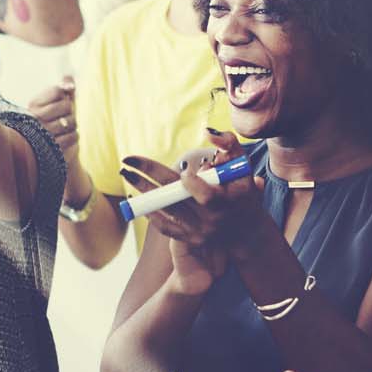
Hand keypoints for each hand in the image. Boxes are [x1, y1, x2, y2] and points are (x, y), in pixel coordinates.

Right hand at [28, 78, 77, 161]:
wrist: (47, 150)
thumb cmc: (52, 121)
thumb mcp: (56, 103)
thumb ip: (63, 89)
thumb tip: (69, 77)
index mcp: (33, 105)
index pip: (58, 91)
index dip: (65, 95)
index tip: (61, 101)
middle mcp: (35, 119)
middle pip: (66, 106)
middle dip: (70, 111)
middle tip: (63, 116)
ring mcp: (43, 135)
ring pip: (71, 121)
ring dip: (72, 124)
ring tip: (64, 128)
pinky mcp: (53, 149)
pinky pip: (74, 136)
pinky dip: (74, 136)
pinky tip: (67, 136)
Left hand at [121, 133, 264, 256]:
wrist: (245, 232)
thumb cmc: (243, 192)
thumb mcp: (242, 168)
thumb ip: (230, 146)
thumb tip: (208, 131)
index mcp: (226, 203)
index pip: (206, 196)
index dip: (192, 184)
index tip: (183, 172)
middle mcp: (210, 220)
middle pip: (175, 200)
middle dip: (149, 179)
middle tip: (127, 163)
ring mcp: (197, 232)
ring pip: (165, 211)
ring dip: (144, 192)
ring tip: (127, 174)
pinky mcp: (187, 240)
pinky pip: (164, 226)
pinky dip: (150, 212)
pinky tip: (136, 198)